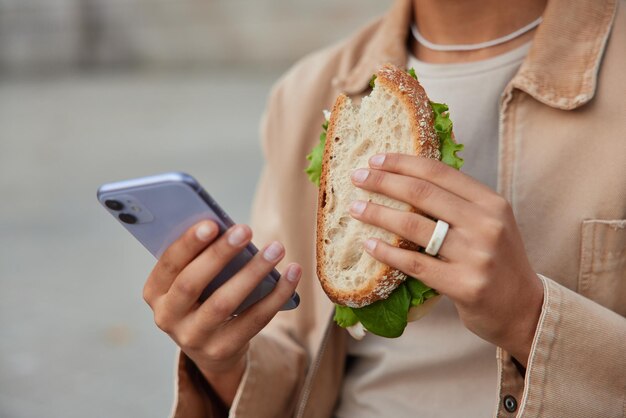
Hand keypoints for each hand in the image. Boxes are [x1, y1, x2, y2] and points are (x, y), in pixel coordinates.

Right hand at [142, 221, 300, 404]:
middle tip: (245, 230)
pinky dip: (276, 294)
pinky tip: (292, 273)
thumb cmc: (203, 296)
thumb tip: (229, 228)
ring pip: (224, 303)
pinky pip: (254, 320)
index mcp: (155, 292)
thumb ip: (200, 257)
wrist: (211, 348)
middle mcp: (168, 317)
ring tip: (275, 249)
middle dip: (219, 254)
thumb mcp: (191, 279)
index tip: (212, 223)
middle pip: (191, 284)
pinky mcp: (222, 350)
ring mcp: (193, 338)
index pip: (169, 265)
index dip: (188, 244)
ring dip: (252, 272)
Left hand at [349, 153, 542, 365]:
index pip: (439, 173)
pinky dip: (387, 253)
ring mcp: (476, 256)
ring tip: (355, 209)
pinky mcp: (464, 285)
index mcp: (491, 203)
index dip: (403, 163)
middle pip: (422, 194)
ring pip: (414, 226)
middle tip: (356, 178)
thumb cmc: (497, 262)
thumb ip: (458, 204)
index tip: (376, 159)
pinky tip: (369, 245)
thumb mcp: (489, 224)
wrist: (525, 309)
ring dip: (378, 214)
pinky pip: (414, 263)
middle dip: (383, 182)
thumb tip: (406, 181)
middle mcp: (486, 225)